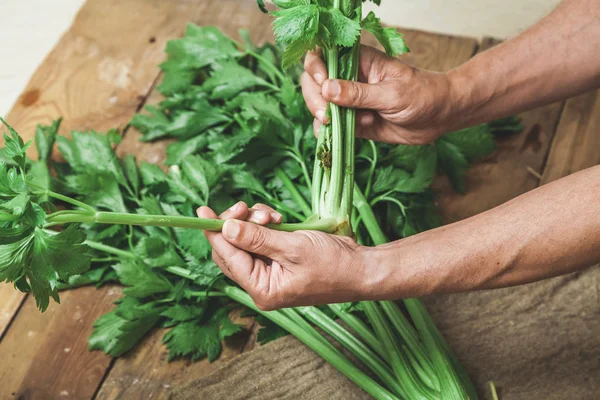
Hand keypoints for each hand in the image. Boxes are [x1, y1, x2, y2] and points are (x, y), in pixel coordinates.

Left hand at [197, 202, 366, 309]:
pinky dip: (265, 226)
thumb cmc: (333, 264)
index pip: (227, 257)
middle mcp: (262, 284)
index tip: (201, 212)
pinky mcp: (280, 261)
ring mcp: (271, 273)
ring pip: (246, 242)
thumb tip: (225, 228)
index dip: (214, 232)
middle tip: (247, 206)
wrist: (362, 269)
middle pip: (232, 250)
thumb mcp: (293, 247)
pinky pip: (261, 240)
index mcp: (262, 289)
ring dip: (254, 222)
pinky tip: (277, 219)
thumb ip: (257, 238)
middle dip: (237, 224)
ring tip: (272, 215)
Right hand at [301, 45, 453, 144]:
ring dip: (327, 119)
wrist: (438, 118)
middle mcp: (348, 79)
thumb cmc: (421, 95)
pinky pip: (329, 128)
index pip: (323, 55)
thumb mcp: (392, 94)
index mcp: (358, 61)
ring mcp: (348, 102)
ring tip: (360, 123)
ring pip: (318, 107)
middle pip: (313, 83)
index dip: (315, 67)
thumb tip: (327, 89)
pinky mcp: (351, 122)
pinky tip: (348, 134)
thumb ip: (359, 93)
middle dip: (315, 99)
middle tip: (329, 116)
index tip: (323, 83)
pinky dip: (330, 134)